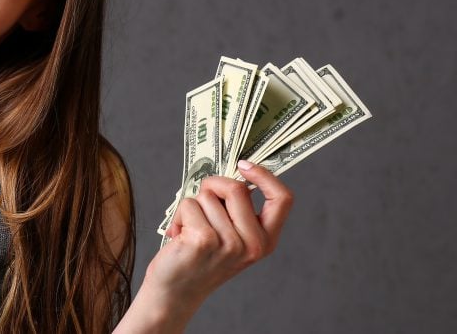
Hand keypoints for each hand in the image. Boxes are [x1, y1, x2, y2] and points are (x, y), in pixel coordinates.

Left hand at [145, 162, 292, 318]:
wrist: (174, 292)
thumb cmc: (199, 257)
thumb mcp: (230, 236)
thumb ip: (236, 209)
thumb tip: (229, 169)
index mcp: (265, 241)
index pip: (282, 199)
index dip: (265, 176)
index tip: (244, 165)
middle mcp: (253, 244)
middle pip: (236, 188)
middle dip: (212, 186)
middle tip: (201, 204)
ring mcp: (230, 244)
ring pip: (207, 196)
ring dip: (192, 207)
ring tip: (188, 232)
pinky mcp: (204, 240)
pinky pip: (189, 204)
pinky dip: (178, 215)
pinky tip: (179, 238)